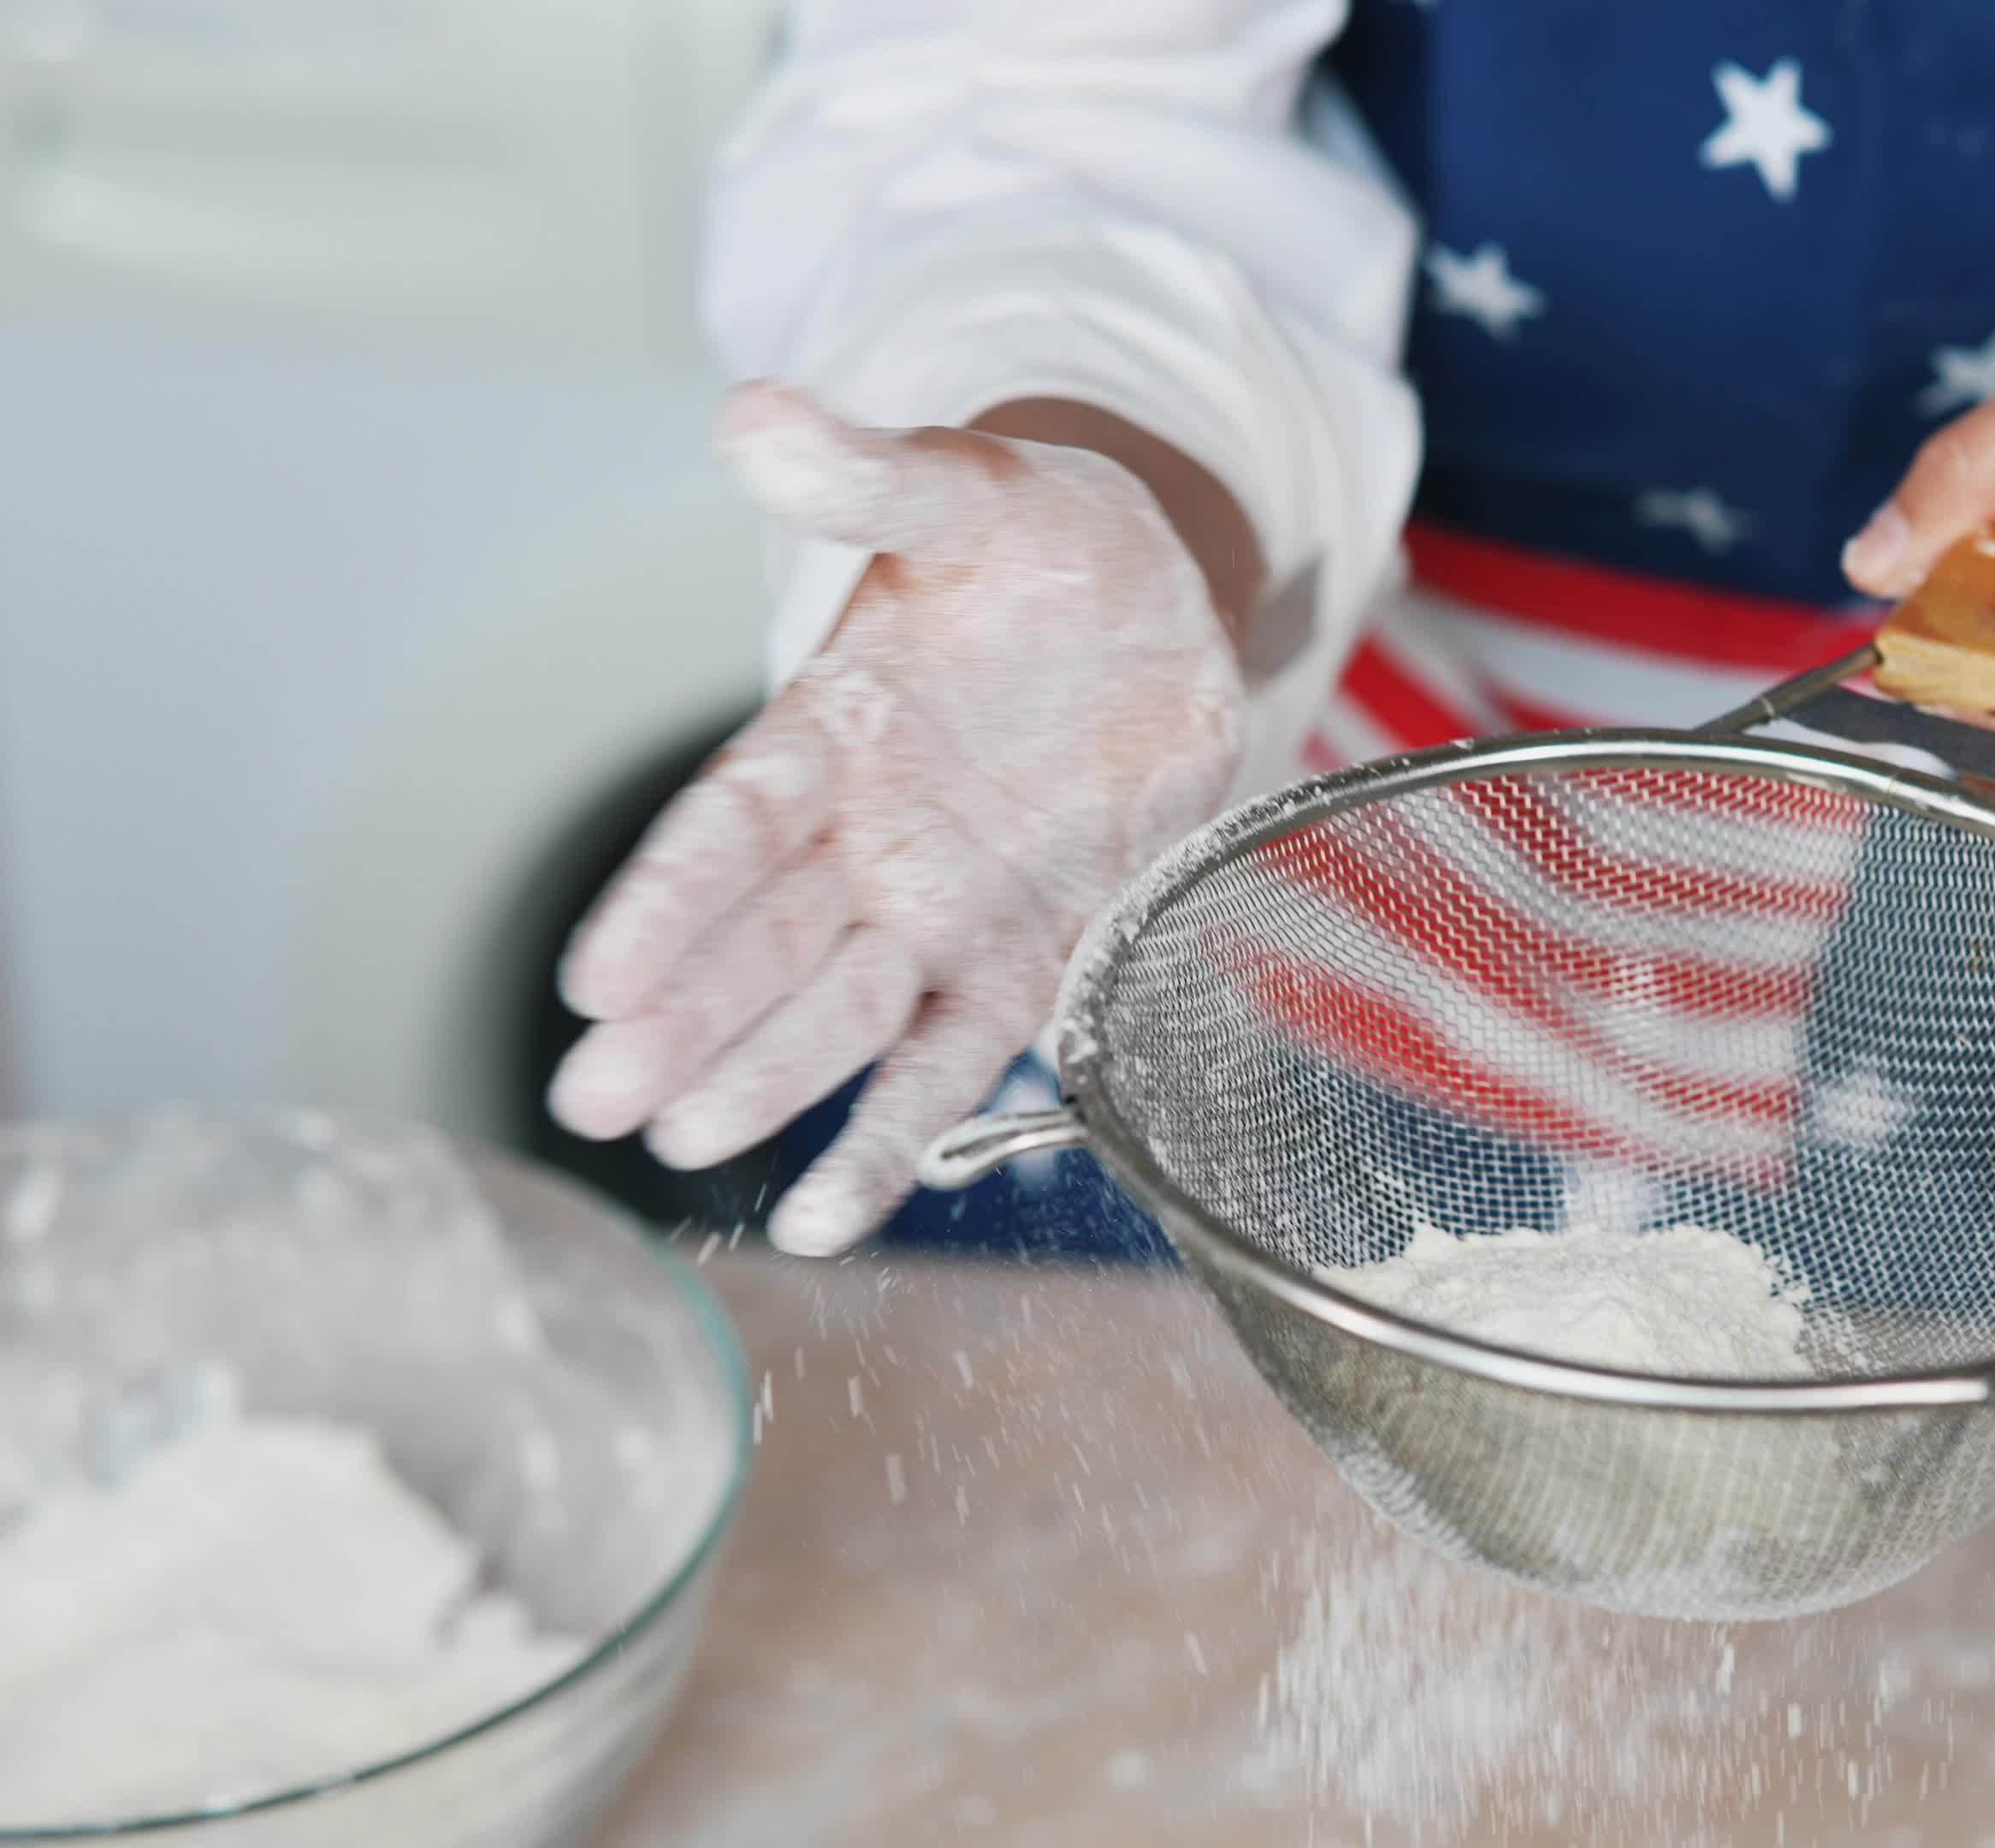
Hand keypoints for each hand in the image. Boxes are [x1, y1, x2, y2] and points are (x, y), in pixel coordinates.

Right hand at [547, 382, 1243, 1255]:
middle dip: (683, 1019)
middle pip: (759, 941)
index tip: (599, 974)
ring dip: (767, 1082)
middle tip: (602, 1097)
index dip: (670, 895)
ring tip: (692, 1148)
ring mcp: (942, 911)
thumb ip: (875, 471)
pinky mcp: (1027, 960)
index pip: (732, 820)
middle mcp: (869, 840)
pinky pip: (954, 1062)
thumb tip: (753, 413)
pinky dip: (893, 1140)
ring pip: (841, 1015)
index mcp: (835, 729)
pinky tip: (823, 1219)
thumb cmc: (1048, 545)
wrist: (1155, 611)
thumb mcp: (977, 488)